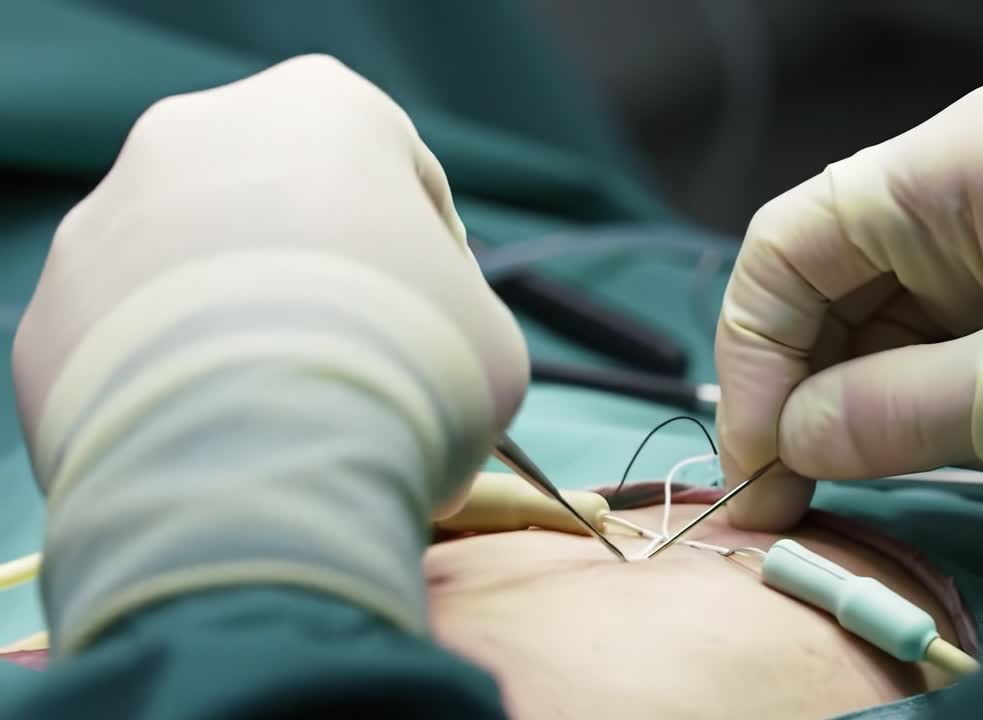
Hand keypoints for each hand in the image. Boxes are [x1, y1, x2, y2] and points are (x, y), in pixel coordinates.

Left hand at [13, 55, 527, 652]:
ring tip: (300, 423)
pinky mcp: (58, 310)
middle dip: (330, 288)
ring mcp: (114, 216)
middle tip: (371, 376)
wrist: (269, 457)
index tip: (445, 329)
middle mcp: (205, 134)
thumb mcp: (491, 344)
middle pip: (287, 212)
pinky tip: (233, 445)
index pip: (401, 175)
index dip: (437, 259)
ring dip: (249, 334)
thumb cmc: (411, 372)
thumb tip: (435, 366)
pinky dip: (183, 388)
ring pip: (201, 277)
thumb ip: (460, 324)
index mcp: (328, 109)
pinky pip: (137, 347)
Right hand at [715, 77, 982, 529]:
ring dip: (834, 398)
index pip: (792, 239)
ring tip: (815, 486)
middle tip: (775, 489)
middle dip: (792, 384)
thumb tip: (791, 444)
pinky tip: (869, 452)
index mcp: (963, 158)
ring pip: (865, 310)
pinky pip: (917, 332)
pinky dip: (886, 395)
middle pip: (823, 275)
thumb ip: (888, 413)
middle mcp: (964, 176)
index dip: (753, 350)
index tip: (754, 453)